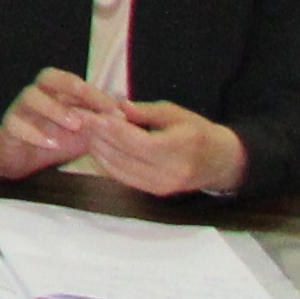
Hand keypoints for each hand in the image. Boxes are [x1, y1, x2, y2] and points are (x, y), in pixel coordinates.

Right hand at [0, 69, 107, 179]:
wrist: (19, 157)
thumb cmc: (54, 137)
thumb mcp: (82, 130)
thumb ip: (100, 120)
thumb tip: (129, 111)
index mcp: (55, 91)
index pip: (73, 81)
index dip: (95, 93)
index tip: (117, 112)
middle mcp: (37, 94)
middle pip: (48, 77)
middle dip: (72, 90)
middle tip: (95, 109)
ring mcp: (19, 109)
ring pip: (30, 97)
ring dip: (54, 109)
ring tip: (75, 125)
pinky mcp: (8, 129)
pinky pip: (16, 125)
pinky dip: (34, 134)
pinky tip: (52, 145)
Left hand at [79, 96, 251, 197]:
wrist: (222, 162)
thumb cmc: (199, 132)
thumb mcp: (177, 114)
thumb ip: (146, 112)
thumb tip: (117, 106)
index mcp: (181, 149)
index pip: (138, 141)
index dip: (110, 128)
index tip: (89, 114)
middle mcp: (171, 172)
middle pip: (124, 155)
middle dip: (97, 136)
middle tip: (77, 118)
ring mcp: (162, 186)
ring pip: (118, 168)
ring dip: (97, 148)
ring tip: (82, 129)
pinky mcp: (154, 192)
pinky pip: (122, 177)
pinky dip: (105, 161)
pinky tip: (95, 145)